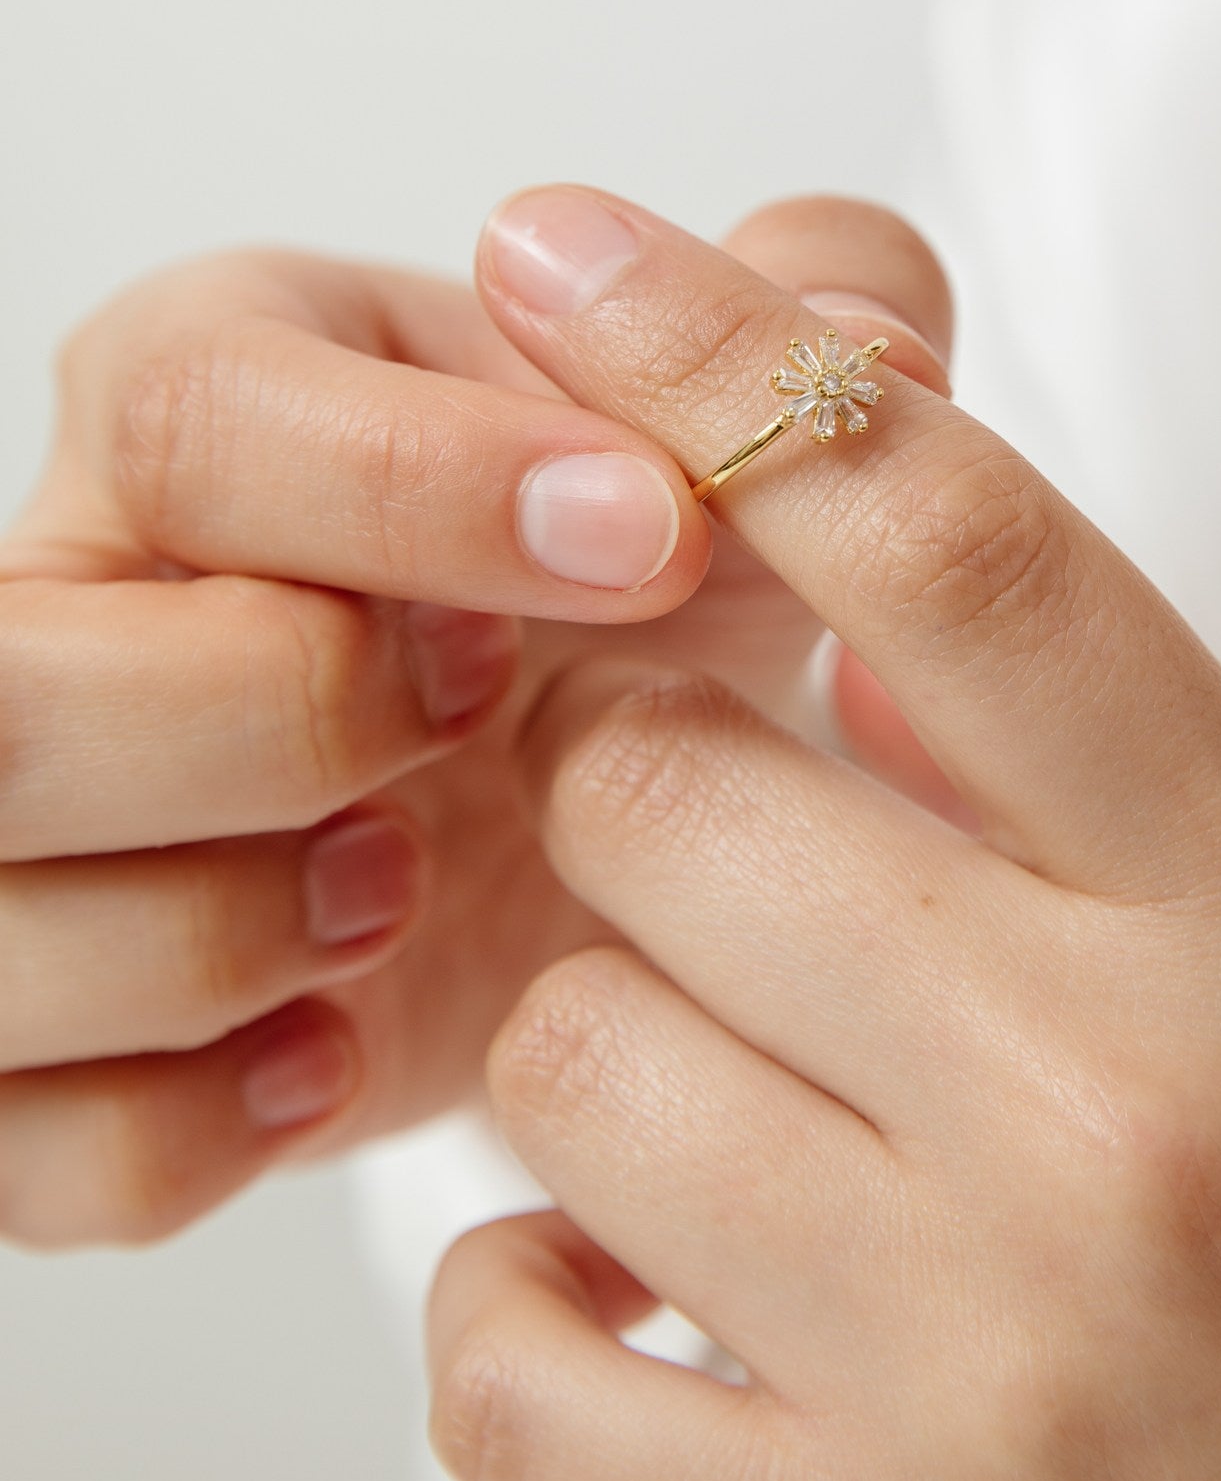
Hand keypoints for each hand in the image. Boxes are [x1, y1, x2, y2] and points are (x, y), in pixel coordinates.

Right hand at [0, 208, 946, 1248]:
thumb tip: (875, 349)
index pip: (192, 414)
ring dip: (222, 936)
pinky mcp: (43, 1049)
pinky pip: (25, 1139)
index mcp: (206, 400)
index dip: (417, 490)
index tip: (645, 541)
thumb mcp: (726, 453)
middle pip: (19, 687)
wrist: (578, 813)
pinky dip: (188, 1127)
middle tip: (485, 721)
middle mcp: (71, 605)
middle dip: (281, 721)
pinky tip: (338, 1055)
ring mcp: (30, 840)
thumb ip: (814, 340)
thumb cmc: (623, 600)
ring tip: (403, 893)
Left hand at [428, 187, 1220, 1480]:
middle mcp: (1124, 1120)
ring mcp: (983, 1371)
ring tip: (738, 1084)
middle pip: (672, 787)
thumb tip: (872, 642)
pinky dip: (525, 1302)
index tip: (566, 249)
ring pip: (569, 1049)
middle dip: (649, 769)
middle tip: (724, 830)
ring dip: (613, 1034)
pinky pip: (506, 1369)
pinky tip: (642, 1283)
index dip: (728, 361)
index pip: (960, 551)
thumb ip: (1172, 748)